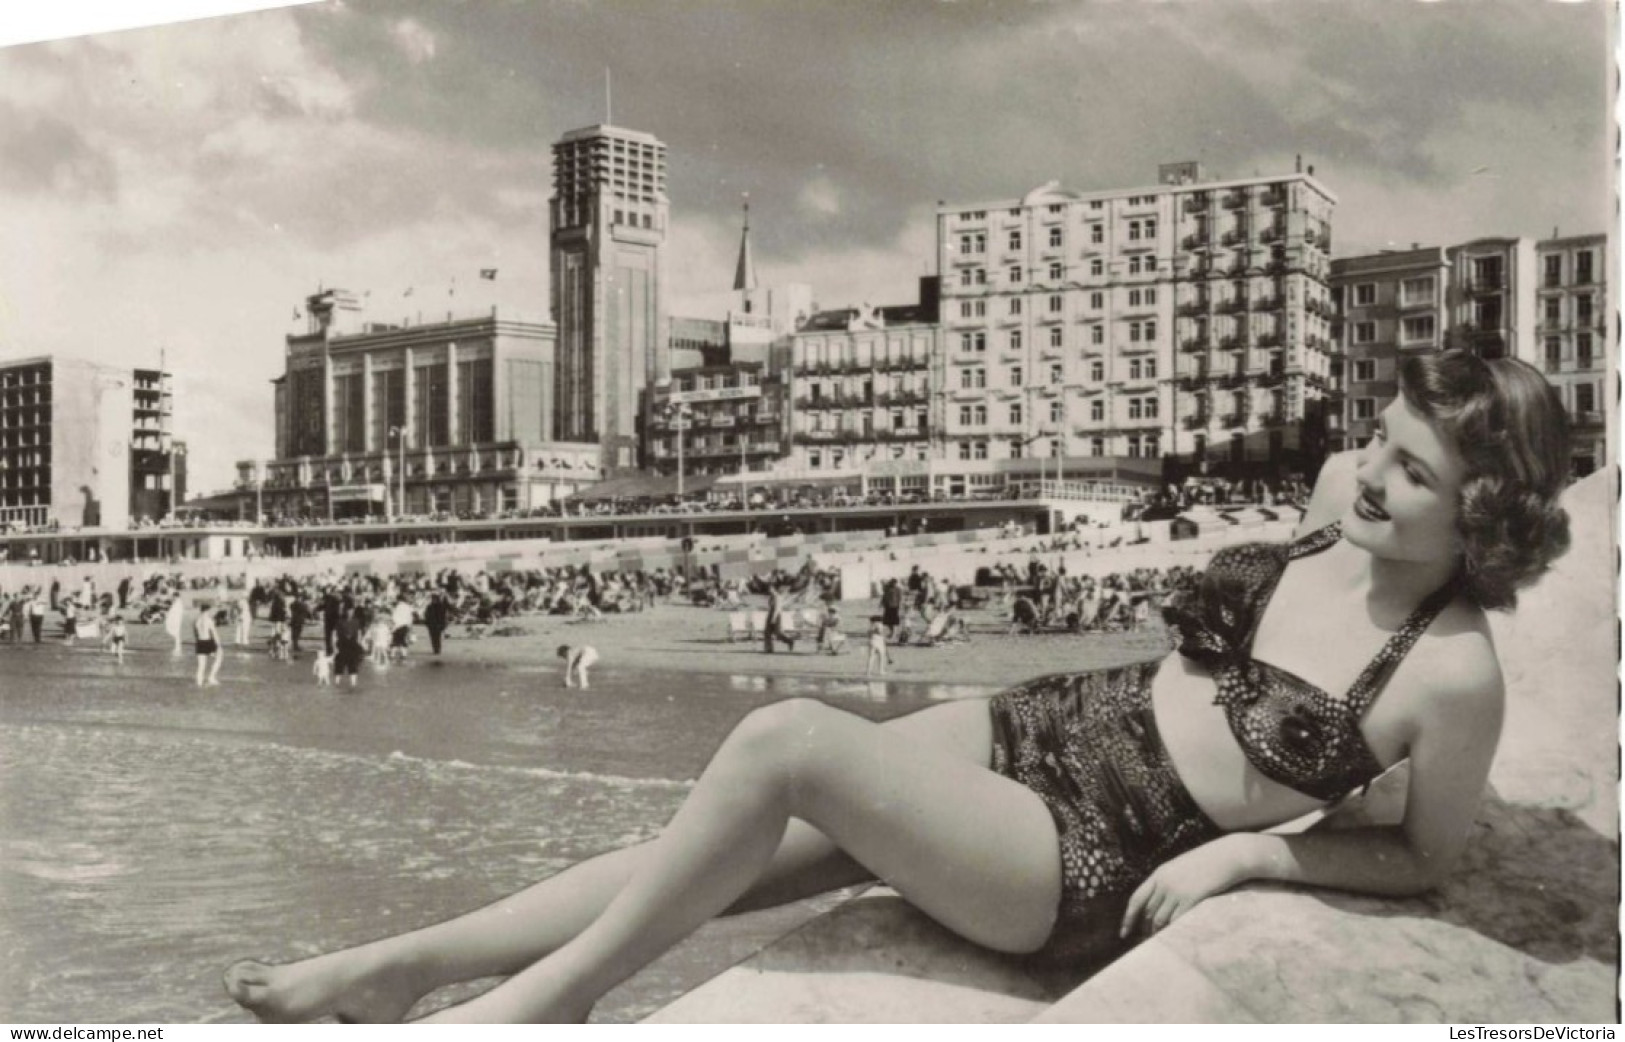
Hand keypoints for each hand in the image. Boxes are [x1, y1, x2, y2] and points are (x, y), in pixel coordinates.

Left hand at [1120, 836, 1246, 939]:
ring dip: (1158, 932)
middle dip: (1146, 928)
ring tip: (1161, 942)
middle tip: (1147, 941)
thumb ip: (1168, 882)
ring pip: (1160, 919)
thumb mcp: (1181, 867)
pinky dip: (1173, 931)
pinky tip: (1174, 937)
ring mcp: (1177, 891)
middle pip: (1148, 912)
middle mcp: (1164, 883)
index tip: (1123, 932)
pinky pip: (1176, 920)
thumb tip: (1160, 902)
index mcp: (1159, 873)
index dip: (1128, 917)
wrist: (1227, 855)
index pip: (1136, 899)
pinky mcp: (1191, 898)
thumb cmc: (1207, 861)